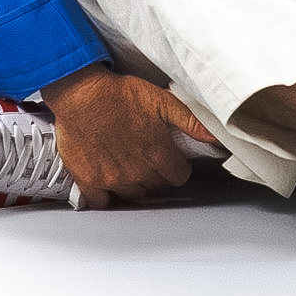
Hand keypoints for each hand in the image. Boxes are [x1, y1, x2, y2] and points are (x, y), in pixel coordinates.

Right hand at [41, 65, 218, 207]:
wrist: (81, 93)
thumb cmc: (119, 93)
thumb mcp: (161, 100)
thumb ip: (190, 121)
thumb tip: (214, 137)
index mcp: (157, 152)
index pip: (179, 176)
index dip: (177, 166)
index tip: (171, 158)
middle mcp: (137, 171)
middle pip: (157, 186)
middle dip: (157, 172)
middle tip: (148, 155)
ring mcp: (113, 179)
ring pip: (133, 195)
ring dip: (134, 182)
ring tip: (129, 164)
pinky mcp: (89, 180)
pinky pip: (102, 202)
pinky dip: (106, 195)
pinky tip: (108, 180)